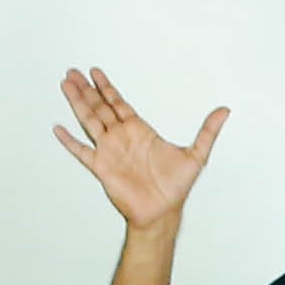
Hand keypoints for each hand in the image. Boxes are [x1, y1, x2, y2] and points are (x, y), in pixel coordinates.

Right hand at [53, 66, 225, 236]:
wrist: (162, 213)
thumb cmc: (176, 187)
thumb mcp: (197, 155)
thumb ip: (208, 131)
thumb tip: (225, 110)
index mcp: (139, 131)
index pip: (119, 103)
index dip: (107, 87)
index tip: (95, 72)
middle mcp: (121, 138)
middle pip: (99, 107)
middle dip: (86, 89)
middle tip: (73, 71)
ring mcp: (109, 151)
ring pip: (89, 121)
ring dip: (77, 103)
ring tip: (65, 85)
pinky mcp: (101, 168)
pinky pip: (82, 151)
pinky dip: (69, 140)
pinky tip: (58, 128)